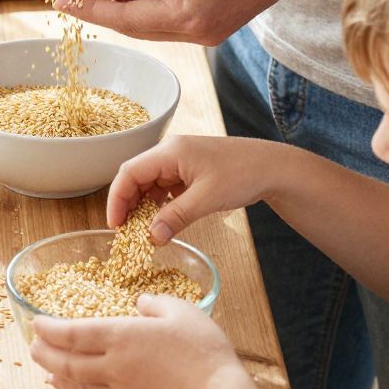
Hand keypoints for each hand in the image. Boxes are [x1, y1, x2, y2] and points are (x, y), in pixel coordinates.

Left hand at [30, 295, 244, 388]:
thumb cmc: (202, 352)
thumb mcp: (182, 311)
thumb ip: (156, 304)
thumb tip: (140, 304)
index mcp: (122, 336)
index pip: (74, 333)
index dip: (50, 329)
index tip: (36, 324)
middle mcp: (113, 365)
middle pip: (67, 361)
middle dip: (44, 353)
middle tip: (31, 346)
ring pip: (77, 383)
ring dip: (56, 374)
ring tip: (44, 369)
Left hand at [58, 0, 310, 46]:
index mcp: (193, 16)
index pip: (127, 18)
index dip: (91, 9)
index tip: (61, 0)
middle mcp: (201, 32)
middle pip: (137, 25)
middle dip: (104, 5)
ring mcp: (212, 28)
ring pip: (154, 20)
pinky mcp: (219, 17)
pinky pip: (174, 14)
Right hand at [106, 134, 278, 239]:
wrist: (273, 167)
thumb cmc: (242, 174)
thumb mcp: (206, 199)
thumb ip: (176, 217)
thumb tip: (151, 238)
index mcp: (170, 151)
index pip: (129, 172)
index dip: (117, 199)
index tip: (115, 225)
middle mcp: (171, 151)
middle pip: (136, 176)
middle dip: (128, 204)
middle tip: (126, 232)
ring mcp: (181, 160)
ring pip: (150, 182)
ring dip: (144, 205)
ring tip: (143, 229)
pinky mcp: (190, 169)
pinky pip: (165, 186)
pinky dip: (160, 203)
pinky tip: (163, 219)